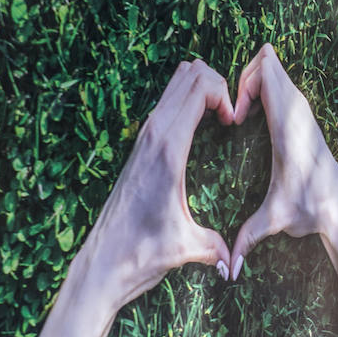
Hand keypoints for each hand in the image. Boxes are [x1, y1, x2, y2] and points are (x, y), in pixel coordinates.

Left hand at [79, 60, 234, 312]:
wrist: (102, 261)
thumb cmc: (141, 251)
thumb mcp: (186, 248)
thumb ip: (215, 247)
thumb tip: (234, 262)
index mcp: (168, 148)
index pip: (198, 87)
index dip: (225, 94)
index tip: (235, 121)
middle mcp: (153, 134)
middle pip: (189, 73)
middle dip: (218, 83)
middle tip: (231, 114)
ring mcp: (144, 136)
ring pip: (177, 82)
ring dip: (203, 87)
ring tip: (220, 116)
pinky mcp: (141, 143)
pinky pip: (169, 101)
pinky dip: (190, 100)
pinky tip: (203, 128)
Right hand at [230, 43, 337, 279]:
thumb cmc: (308, 208)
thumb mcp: (275, 220)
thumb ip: (249, 239)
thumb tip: (230, 270)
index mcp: (289, 125)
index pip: (267, 75)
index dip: (242, 85)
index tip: (234, 118)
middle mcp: (298, 110)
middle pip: (267, 60)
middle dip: (242, 76)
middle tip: (232, 110)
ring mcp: (302, 108)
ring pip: (273, 67)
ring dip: (251, 80)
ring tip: (238, 112)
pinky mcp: (302, 112)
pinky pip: (277, 80)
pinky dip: (260, 86)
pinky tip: (250, 115)